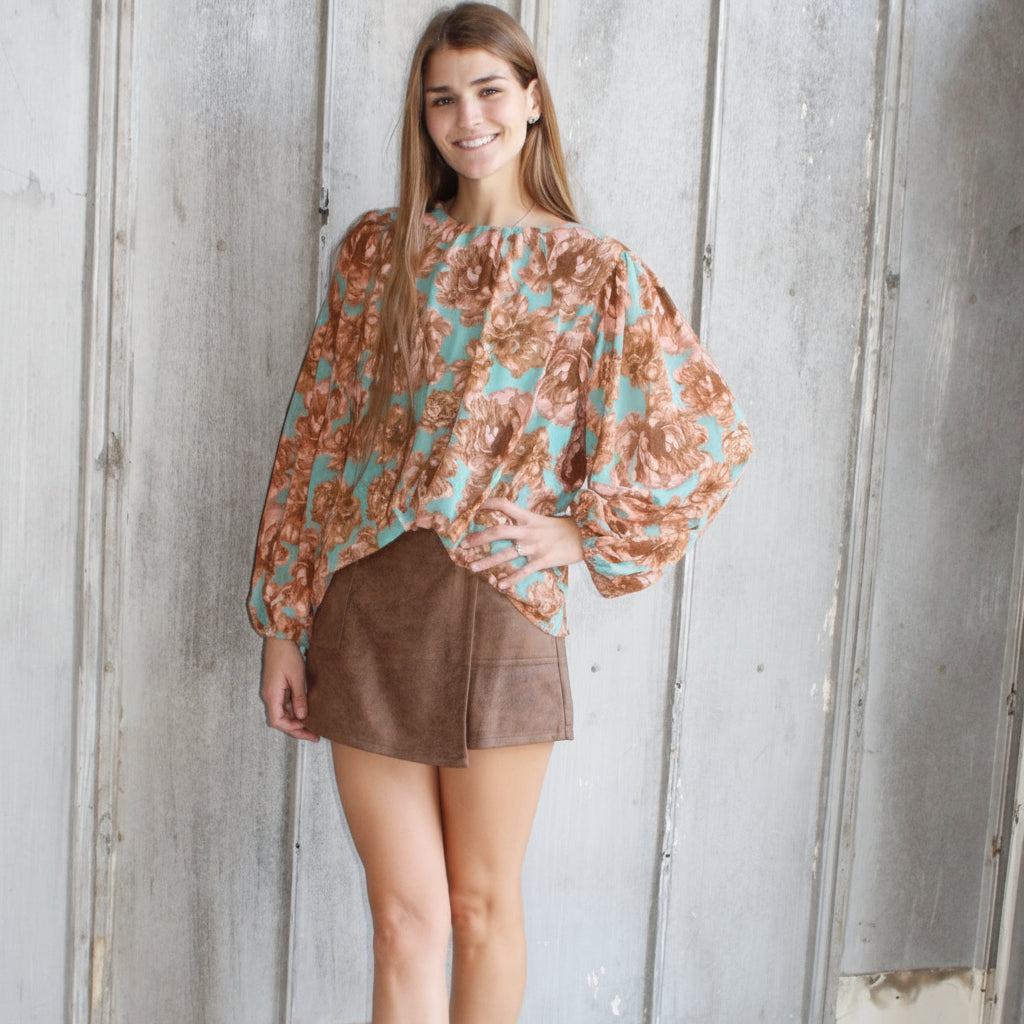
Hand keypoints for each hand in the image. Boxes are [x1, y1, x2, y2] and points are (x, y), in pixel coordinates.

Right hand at [261, 637, 319, 741]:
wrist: (279, 637)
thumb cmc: (286, 654)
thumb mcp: (296, 677)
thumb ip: (299, 697)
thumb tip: (302, 716)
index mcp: (272, 695)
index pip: (278, 721)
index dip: (293, 730)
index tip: (309, 733)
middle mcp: (270, 695)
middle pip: (281, 719)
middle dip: (297, 728)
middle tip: (314, 734)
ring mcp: (274, 690)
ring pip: (284, 711)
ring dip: (297, 719)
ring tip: (314, 724)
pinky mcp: (278, 685)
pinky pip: (286, 702)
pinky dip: (295, 709)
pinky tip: (307, 711)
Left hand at [464, 497, 583, 589]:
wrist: (587, 537)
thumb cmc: (566, 529)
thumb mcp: (545, 520)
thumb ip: (528, 521)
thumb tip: (512, 520)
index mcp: (529, 517)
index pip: (504, 504)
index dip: (488, 504)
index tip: (475, 508)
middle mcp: (529, 531)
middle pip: (498, 531)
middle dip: (479, 538)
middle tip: (463, 545)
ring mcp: (535, 546)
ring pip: (506, 554)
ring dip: (487, 561)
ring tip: (471, 567)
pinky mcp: (543, 560)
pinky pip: (524, 571)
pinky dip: (511, 579)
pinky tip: (500, 585)